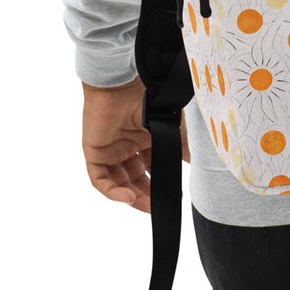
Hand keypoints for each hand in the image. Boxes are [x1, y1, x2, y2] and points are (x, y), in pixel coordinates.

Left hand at [81, 76, 190, 212]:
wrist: (123, 82)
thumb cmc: (147, 97)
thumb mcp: (171, 126)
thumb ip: (181, 147)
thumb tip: (195, 164)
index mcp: (144, 139)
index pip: (151, 168)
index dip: (160, 183)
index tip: (173, 196)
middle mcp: (126, 146)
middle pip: (134, 179)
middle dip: (146, 195)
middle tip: (159, 207)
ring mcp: (109, 150)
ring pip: (118, 182)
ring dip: (131, 197)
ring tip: (147, 205)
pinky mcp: (94, 152)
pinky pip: (99, 179)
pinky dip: (112, 191)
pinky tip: (129, 197)